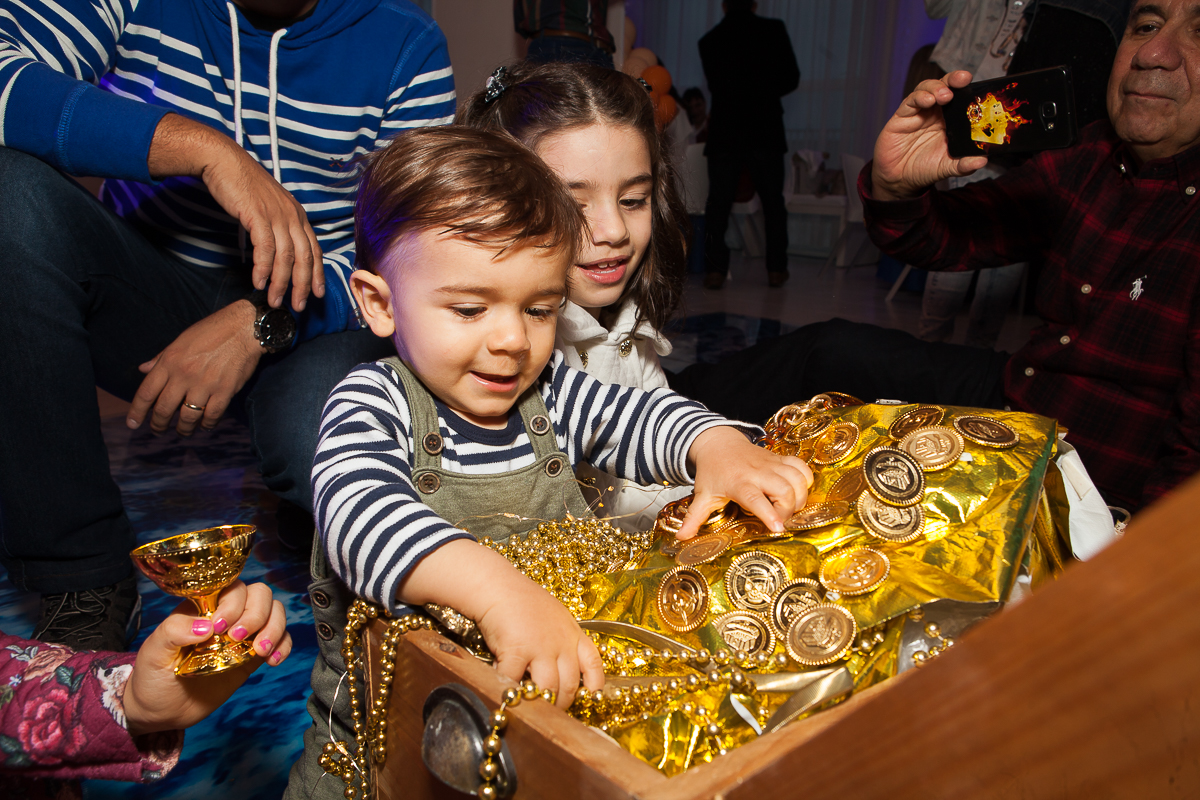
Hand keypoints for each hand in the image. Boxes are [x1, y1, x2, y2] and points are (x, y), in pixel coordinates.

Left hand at [123, 581, 290, 737]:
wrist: (161, 711)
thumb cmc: (152, 676)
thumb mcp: (153, 652)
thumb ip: (173, 631)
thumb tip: (206, 625)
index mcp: (203, 607)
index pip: (230, 587)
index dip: (233, 602)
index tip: (219, 628)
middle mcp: (227, 615)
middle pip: (260, 594)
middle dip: (256, 615)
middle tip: (237, 640)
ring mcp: (243, 635)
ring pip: (275, 612)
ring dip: (274, 628)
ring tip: (260, 652)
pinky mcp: (253, 656)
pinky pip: (281, 640)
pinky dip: (283, 646)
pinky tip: (272, 661)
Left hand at [126, 301, 261, 434]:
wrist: (243, 328)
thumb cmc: (211, 331)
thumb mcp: (180, 340)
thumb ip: (161, 357)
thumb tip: (143, 369)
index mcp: (170, 362)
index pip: (146, 392)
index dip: (137, 411)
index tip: (132, 424)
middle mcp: (184, 375)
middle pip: (164, 409)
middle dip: (158, 425)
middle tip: (158, 431)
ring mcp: (205, 384)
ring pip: (187, 417)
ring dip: (183, 429)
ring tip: (183, 432)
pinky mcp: (225, 390)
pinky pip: (212, 415)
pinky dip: (207, 424)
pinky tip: (204, 425)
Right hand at [148, 113, 324, 311]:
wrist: (224, 161)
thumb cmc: (244, 185)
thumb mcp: (269, 207)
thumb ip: (277, 227)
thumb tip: (277, 251)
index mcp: (298, 215)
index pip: (314, 249)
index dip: (317, 273)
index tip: (318, 293)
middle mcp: (292, 216)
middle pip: (304, 258)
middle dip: (303, 285)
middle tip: (298, 306)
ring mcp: (276, 215)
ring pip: (286, 257)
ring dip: (281, 282)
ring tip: (275, 300)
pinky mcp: (258, 215)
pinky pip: (265, 248)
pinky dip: (263, 268)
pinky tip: (259, 282)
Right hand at [399, 541, 603, 709]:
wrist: (498, 586)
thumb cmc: (522, 600)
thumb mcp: (554, 616)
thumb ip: (561, 640)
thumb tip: (561, 668)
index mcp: (573, 634)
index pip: (594, 663)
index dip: (595, 686)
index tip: (590, 699)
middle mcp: (562, 643)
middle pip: (570, 685)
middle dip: (561, 704)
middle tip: (551, 713)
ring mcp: (541, 648)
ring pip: (548, 689)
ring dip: (540, 704)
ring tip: (531, 710)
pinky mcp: (517, 651)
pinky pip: (515, 682)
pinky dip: (509, 691)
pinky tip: (504, 691)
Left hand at [678, 427, 812, 539]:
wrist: (718, 443)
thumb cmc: (712, 472)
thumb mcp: (703, 495)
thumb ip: (694, 518)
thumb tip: (682, 538)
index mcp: (739, 483)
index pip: (756, 499)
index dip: (769, 513)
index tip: (778, 528)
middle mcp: (758, 472)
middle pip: (784, 490)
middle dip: (788, 509)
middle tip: (780, 520)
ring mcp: (771, 464)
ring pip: (796, 479)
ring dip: (799, 497)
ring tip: (790, 508)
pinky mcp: (780, 459)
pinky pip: (802, 467)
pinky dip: (805, 480)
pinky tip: (797, 491)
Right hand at [871, 70, 988, 201]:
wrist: (899, 179)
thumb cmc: (924, 168)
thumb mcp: (947, 167)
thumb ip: (963, 164)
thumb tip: (982, 160)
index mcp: (950, 120)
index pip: (960, 98)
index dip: (968, 89)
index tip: (977, 85)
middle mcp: (935, 113)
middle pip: (945, 87)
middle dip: (953, 80)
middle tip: (963, 79)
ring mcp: (918, 112)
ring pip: (927, 89)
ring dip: (936, 87)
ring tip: (945, 95)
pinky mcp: (902, 116)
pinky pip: (910, 101)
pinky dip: (919, 97)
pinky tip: (927, 100)